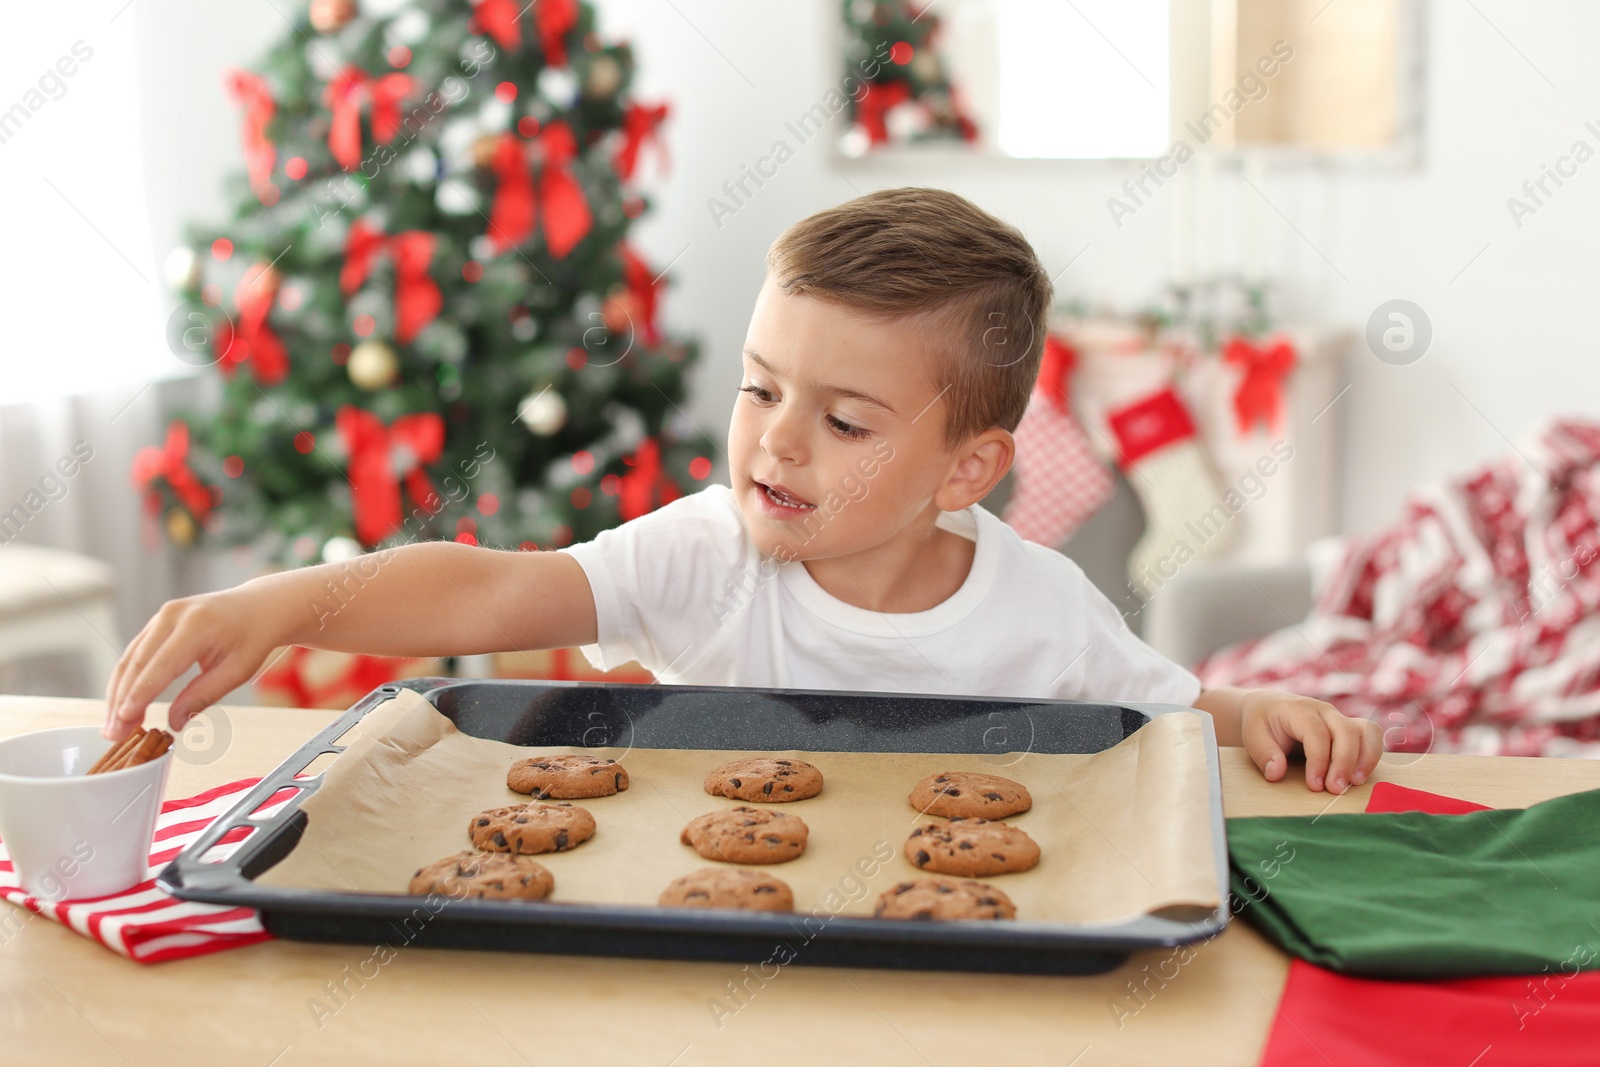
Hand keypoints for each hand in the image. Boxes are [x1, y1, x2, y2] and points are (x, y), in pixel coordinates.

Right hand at [103, 588, 281, 741]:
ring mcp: (162, 616)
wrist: (259, 607)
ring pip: (130, 659)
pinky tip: (123, 704)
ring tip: (113, 726)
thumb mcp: (237, 671)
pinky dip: (127, 680)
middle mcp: (172, 616)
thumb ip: (203, 695)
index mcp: (196, 625)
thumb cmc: (252, 637)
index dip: (140, 695)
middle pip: (137, 663)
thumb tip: (173, 722)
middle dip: (121, 701)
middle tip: (114, 733)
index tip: (124, 720)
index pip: (160, 665)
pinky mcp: (158, 622)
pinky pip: (136, 653)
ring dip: (118, 693)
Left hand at [1239, 688, 1382, 792]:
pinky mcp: (1349, 727)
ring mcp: (1339, 717)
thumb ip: (1263, 754)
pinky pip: (1370, 735)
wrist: (1269, 707)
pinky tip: (1360, 776)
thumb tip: (1276, 773)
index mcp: (1299, 710)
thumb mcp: (1253, 736)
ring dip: (1364, 759)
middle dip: (1344, 763)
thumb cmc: (1262, 723)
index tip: (1314, 786)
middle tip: (1335, 790)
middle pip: (1345, 732)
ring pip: (1365, 731)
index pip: (1316, 733)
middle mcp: (1324, 711)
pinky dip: (1371, 755)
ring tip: (1354, 783)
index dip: (1319, 761)